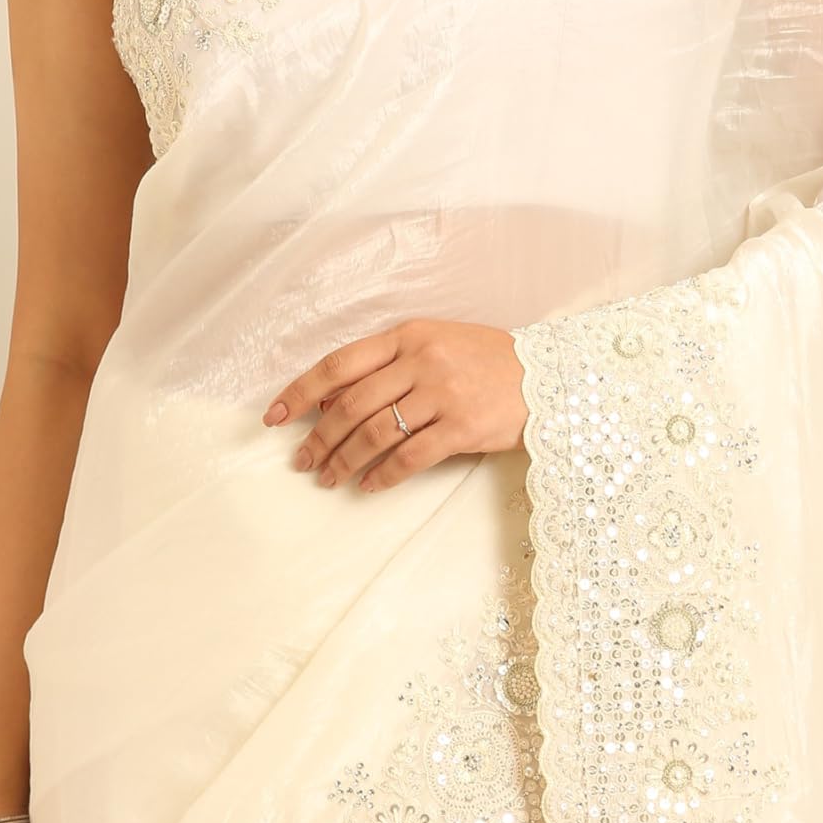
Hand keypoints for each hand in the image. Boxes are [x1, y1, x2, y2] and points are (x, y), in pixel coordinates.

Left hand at [263, 318, 528, 493]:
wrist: (548, 376)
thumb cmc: (486, 361)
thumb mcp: (435, 345)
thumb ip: (386, 365)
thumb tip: (329, 399)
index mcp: (408, 335)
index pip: (338, 363)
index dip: (300, 391)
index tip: (273, 416)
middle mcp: (422, 361)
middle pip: (351, 404)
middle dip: (319, 436)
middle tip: (302, 460)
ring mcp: (443, 394)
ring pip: (375, 433)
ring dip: (345, 460)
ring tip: (328, 478)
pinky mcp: (463, 428)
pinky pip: (411, 457)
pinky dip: (383, 476)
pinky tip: (369, 486)